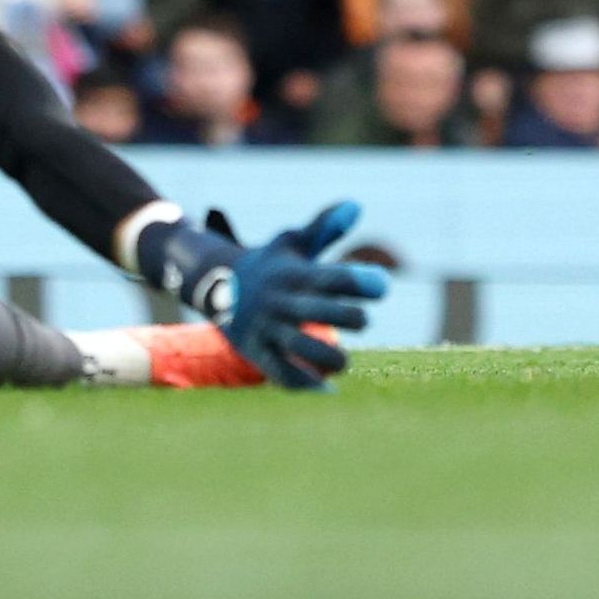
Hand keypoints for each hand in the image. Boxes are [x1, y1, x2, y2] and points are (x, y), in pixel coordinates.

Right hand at [146, 202, 390, 392]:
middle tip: (364, 319)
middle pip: (314, 310)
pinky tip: (328, 392)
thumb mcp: (293, 241)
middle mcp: (278, 301)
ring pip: (296, 346)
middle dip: (345, 316)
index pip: (327, 277)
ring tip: (344, 361)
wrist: (217, 285)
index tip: (382, 286)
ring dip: (325, 356)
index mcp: (292, 274)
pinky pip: (279, 372)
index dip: (357, 281)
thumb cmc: (271, 263)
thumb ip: (325, 226)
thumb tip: (355, 206)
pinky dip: (303, 384)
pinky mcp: (256, 351)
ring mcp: (266, 328)